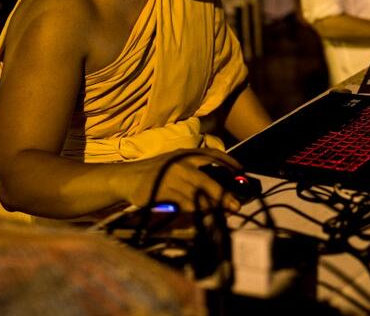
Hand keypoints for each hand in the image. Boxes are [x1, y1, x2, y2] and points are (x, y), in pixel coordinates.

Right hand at [119, 148, 242, 211]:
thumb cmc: (159, 172)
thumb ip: (197, 170)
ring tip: (222, 214)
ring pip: (196, 196)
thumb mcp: (178, 163)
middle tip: (236, 205)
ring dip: (211, 207)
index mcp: (186, 153)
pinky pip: (182, 205)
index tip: (242, 172)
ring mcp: (170, 178)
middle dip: (224, 195)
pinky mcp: (161, 193)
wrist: (128, 177)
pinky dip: (194, 212)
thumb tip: (223, 185)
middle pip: (206, 181)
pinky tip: (203, 216)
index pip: (212, 155)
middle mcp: (179, 164)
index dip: (229, 163)